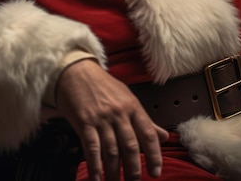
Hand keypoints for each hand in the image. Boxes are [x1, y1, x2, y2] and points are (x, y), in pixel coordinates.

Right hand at [55, 59, 168, 180]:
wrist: (76, 71)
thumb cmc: (102, 85)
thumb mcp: (127, 97)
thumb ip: (145, 120)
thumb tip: (164, 136)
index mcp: (132, 106)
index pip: (148, 134)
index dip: (154, 156)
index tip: (155, 172)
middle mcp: (118, 113)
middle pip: (130, 146)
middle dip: (134, 170)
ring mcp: (101, 118)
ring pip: (111, 151)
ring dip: (114, 173)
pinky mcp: (84, 122)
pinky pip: (92, 148)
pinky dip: (95, 166)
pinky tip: (97, 178)